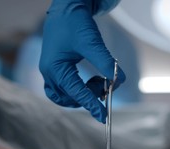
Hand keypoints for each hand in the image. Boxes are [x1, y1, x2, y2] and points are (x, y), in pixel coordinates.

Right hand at [39, 0, 125, 122]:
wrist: (67, 9)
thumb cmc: (76, 24)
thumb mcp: (92, 43)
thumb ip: (106, 63)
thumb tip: (119, 81)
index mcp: (55, 67)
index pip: (76, 93)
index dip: (92, 105)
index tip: (104, 117)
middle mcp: (49, 73)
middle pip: (70, 98)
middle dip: (90, 96)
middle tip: (107, 85)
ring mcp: (51, 72)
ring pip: (66, 97)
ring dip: (84, 95)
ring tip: (100, 81)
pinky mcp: (57, 70)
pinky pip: (65, 90)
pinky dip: (79, 91)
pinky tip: (93, 81)